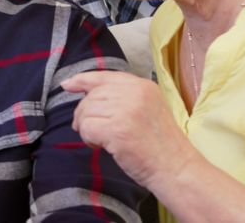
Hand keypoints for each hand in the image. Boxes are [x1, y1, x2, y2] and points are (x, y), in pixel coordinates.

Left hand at [62, 71, 196, 188]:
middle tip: (91, 131)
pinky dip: (88, 139)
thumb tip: (83, 90)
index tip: (67, 85)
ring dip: (87, 128)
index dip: (82, 80)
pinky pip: (86, 128)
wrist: (176, 168)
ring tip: (102, 141)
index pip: (103, 76)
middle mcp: (134, 93)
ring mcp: (125, 110)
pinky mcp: (116, 129)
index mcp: (142, 85)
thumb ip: (121, 97)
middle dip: (84, 113)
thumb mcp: (145, 108)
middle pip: (91, 96)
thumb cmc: (159, 144)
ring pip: (86, 112)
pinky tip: (101, 146)